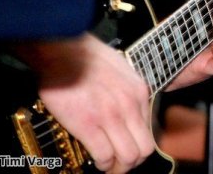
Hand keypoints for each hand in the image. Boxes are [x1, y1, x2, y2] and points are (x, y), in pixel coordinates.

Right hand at [15, 33, 153, 173]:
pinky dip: (101, 163)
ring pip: (128, 158)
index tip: (125, 149)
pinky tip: (95, 160)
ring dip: (117, 167)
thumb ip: (128, 92)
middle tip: (117, 164)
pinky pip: (104, 156)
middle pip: (144, 150)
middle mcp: (130, 106)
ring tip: (107, 165)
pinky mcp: (89, 125)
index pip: (148, 131)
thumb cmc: (86, 56)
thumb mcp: (121, 70)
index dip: (137, 146)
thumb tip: (127, 111)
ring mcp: (111, 116)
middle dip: (131, 162)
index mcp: (139, 92)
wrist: (64, 50)